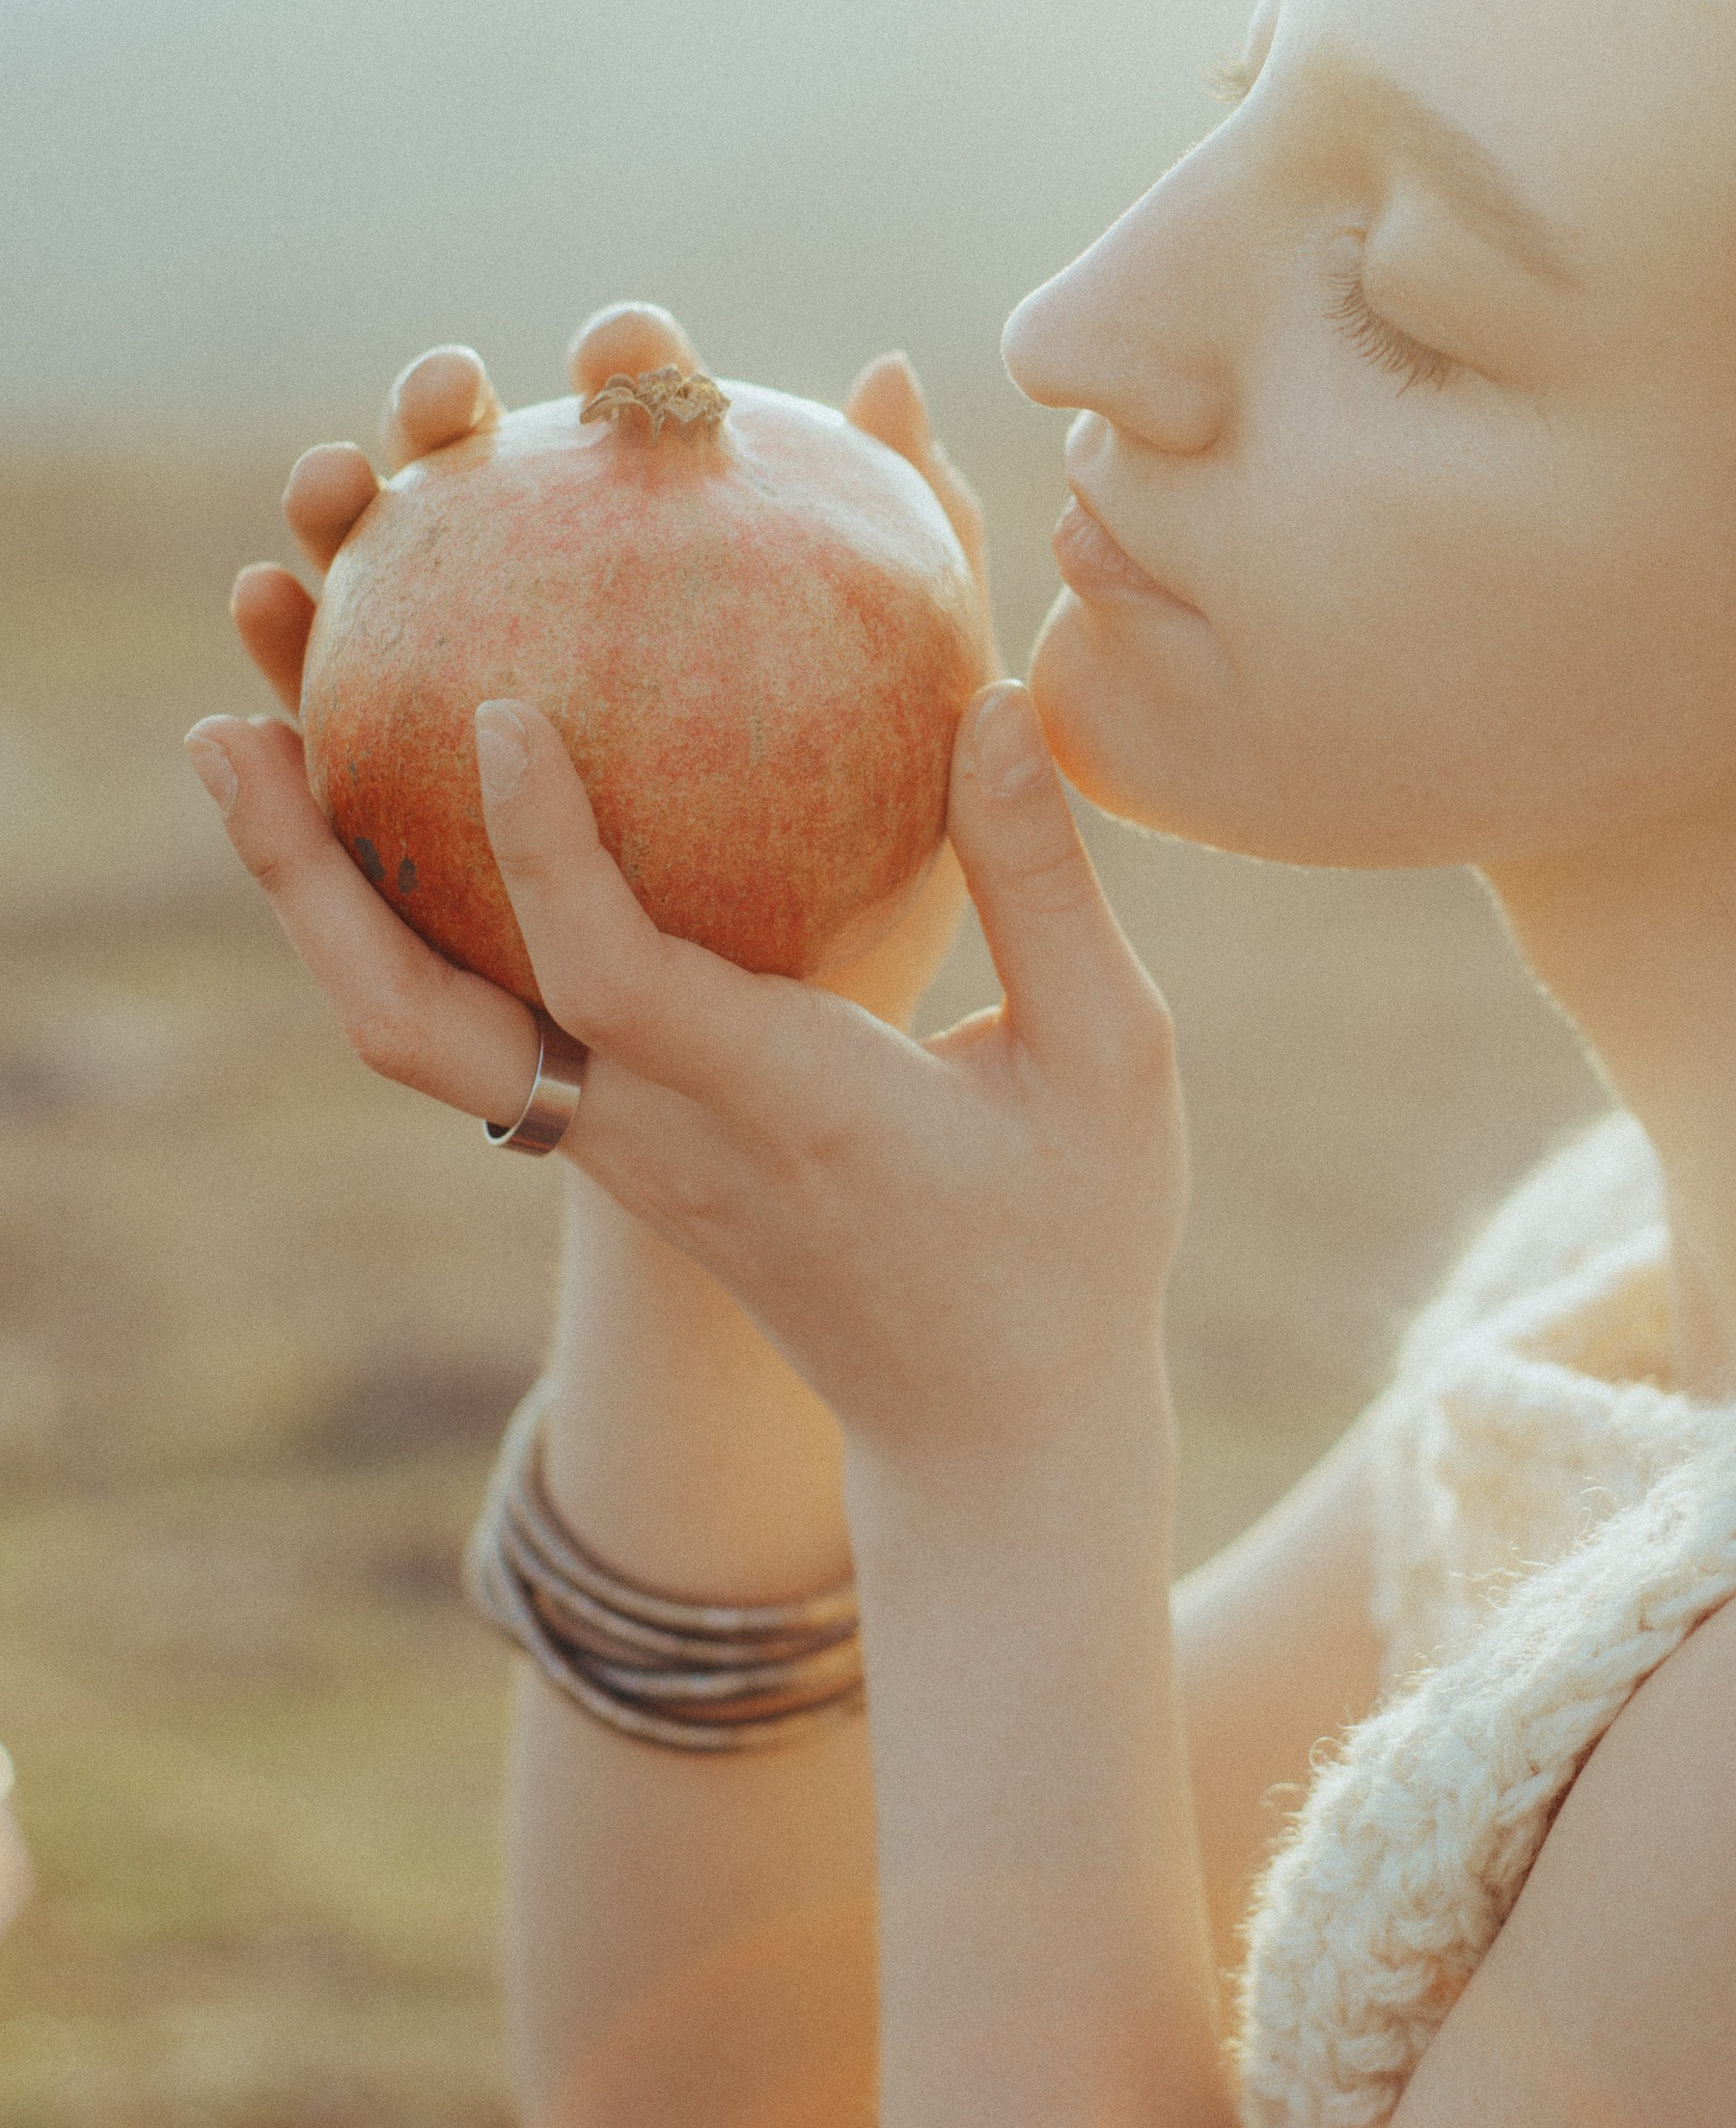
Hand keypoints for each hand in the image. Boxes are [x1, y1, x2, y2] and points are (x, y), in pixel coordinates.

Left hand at [188, 674, 1185, 1471]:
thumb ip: (1045, 884)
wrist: (987, 1430)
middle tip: (231, 726)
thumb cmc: (1073, 1240)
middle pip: (416, 1026)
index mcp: (783, 1105)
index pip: (617, 981)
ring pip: (411, 1033)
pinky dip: (393, 919)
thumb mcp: (1111, 1060)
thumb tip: (994, 697)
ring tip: (250, 737)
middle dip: (305, 880)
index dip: (543, 848)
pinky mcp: (614, 1148)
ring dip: (313, 896)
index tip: (499, 711)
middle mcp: (661, 1134)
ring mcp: (618, 1152)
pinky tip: (383, 810)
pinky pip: (468, 1026)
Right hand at [222, 300, 994, 1033]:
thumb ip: (918, 564)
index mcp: (668, 593)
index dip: (623, 374)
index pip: (636, 448)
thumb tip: (891, 377)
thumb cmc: (875, 900)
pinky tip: (243, 730)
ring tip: (325, 495)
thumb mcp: (924, 752)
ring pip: (369, 633)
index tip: (635, 349)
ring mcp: (457, 758)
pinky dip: (273, 771)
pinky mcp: (408, 884)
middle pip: (474, 508)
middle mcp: (546, 651)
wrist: (829, 1088)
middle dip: (431, 424)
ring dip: (323, 547)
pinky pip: (328, 825)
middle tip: (450, 391)